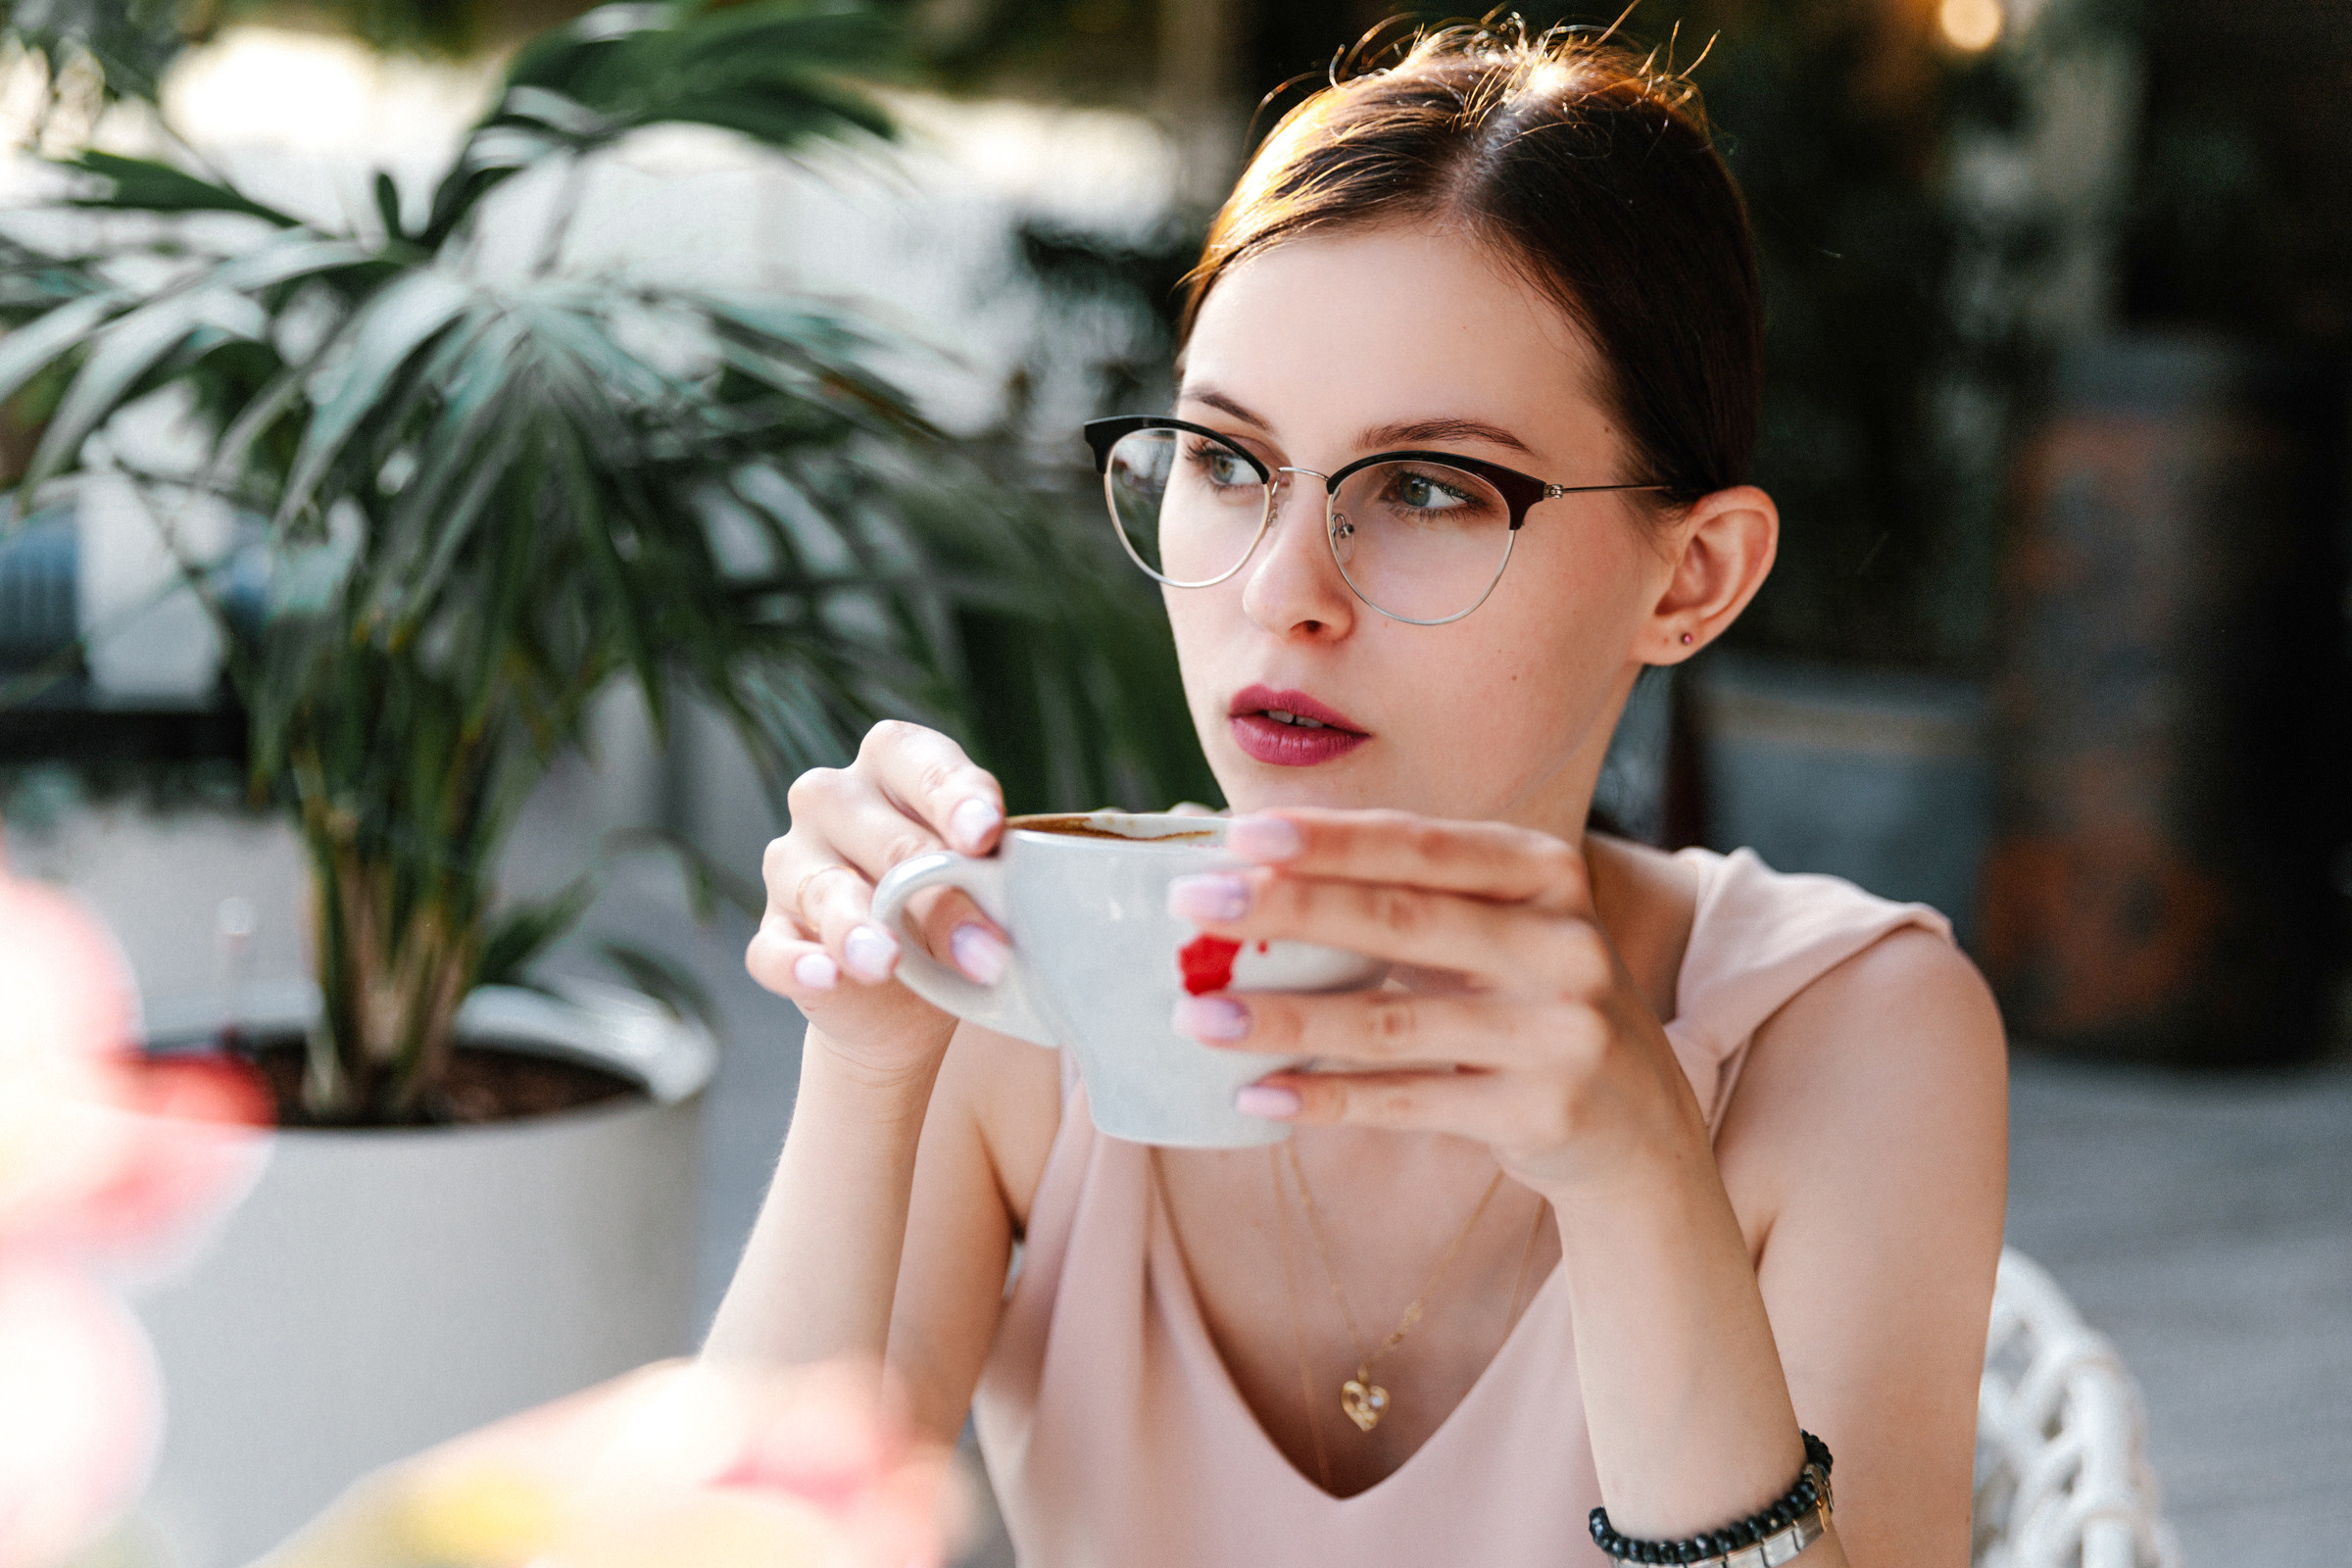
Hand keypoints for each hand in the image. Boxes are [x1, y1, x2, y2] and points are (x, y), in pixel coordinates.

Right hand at [746, 721, 1008, 1078]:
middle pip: (885, 839)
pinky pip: (774, 947)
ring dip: (858, 927)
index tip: (985, 834)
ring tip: (887, 961)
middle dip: (939, 896)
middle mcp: (833, 801)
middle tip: (986, 949)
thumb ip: (987, 885)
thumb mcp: (983, 886)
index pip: (921, 763)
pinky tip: (825, 976)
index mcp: (894, 764)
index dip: (955, 796)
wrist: (914, 987)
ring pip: (824, 890)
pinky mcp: (774, 932)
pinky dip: (797, 964)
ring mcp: (793, 864)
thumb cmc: (956, 902)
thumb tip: (997, 913)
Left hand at [1164, 810, 1710, 1194]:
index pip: (1419, 845)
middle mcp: (1564, 943)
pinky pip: (1407, 1101)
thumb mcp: (1496, 930)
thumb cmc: (1526, 1000)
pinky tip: (1255, 1094)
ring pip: (1391, 1021)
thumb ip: (1402, 894)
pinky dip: (1325, 1098)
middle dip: (1287, 910)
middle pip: (1400, 919)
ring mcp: (1559, 1031)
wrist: (1637, 1124)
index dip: (1328, 839)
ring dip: (1283, 1020)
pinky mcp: (1540, 1110)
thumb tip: (1249, 862)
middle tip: (1190, 907)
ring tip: (1195, 1018)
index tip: (1238, 834)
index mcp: (1544, 874)